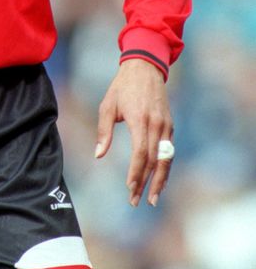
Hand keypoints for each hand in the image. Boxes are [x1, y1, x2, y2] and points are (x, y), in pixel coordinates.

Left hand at [94, 58, 173, 206]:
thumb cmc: (122, 87)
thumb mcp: (107, 105)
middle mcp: (156, 124)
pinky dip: (165, 168)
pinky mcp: (170, 126)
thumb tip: (99, 155)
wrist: (145, 67)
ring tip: (152, 198)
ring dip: (160, 180)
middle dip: (146, 182)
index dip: (136, 172)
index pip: (141, 153)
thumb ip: (104, 131)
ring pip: (165, 159)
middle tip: (137, 201)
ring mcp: (166, 125)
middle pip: (153, 160)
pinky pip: (169, 151)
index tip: (130, 187)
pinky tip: (160, 180)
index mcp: (140, 119)